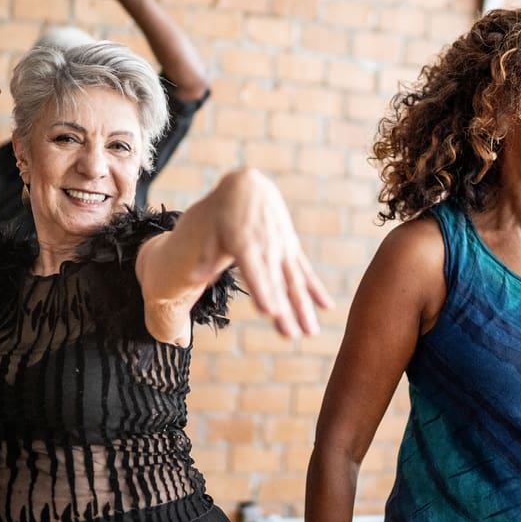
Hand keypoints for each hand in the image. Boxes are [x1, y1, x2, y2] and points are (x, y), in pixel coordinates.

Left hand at [211, 169, 332, 337]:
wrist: (248, 186)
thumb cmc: (223, 211)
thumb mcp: (209, 228)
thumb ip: (206, 254)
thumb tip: (194, 277)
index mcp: (245, 243)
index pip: (255, 271)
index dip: (263, 290)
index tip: (270, 311)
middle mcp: (268, 247)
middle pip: (277, 283)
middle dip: (286, 310)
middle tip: (291, 335)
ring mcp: (282, 248)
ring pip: (295, 281)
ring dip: (304, 307)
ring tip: (310, 332)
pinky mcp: (291, 247)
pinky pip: (305, 271)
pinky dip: (316, 289)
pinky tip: (326, 307)